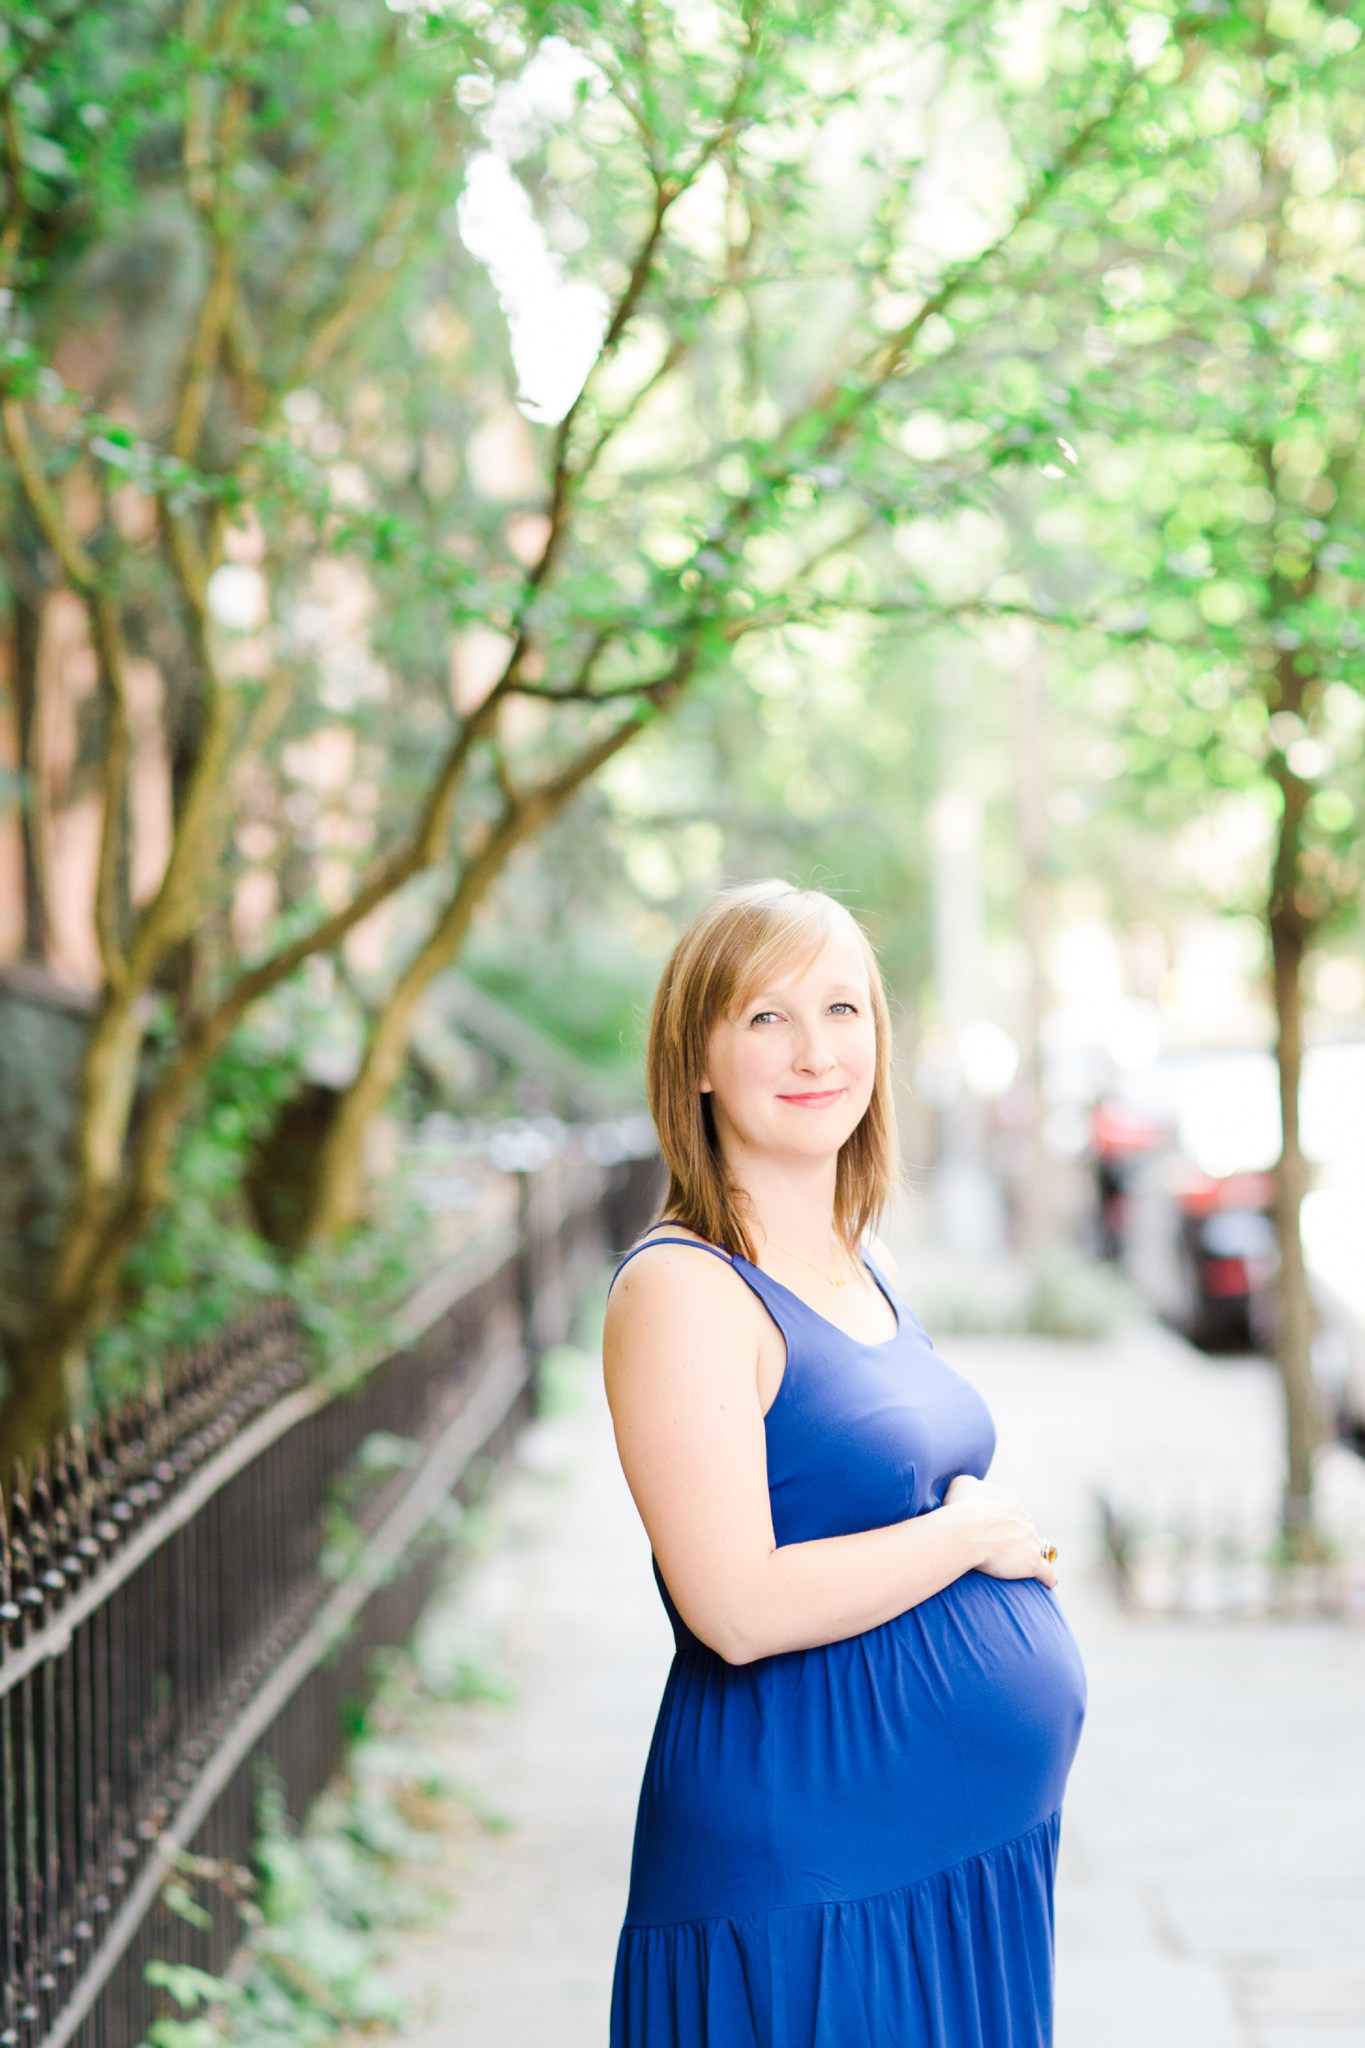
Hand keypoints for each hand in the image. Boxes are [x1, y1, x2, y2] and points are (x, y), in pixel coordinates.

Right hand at [941, 1473, 1057, 1588]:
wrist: (966, 1531)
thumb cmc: (960, 1509)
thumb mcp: (962, 1485)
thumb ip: (971, 1485)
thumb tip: (972, 1488)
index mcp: (1010, 1501)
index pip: (1011, 1510)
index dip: (1001, 1520)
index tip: (990, 1528)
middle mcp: (1024, 1517)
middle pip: (1024, 1528)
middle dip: (1014, 1536)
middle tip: (996, 1547)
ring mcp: (1031, 1539)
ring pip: (1034, 1548)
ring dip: (1027, 1555)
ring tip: (1015, 1566)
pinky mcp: (1032, 1562)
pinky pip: (1046, 1572)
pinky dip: (1046, 1577)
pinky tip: (1046, 1582)